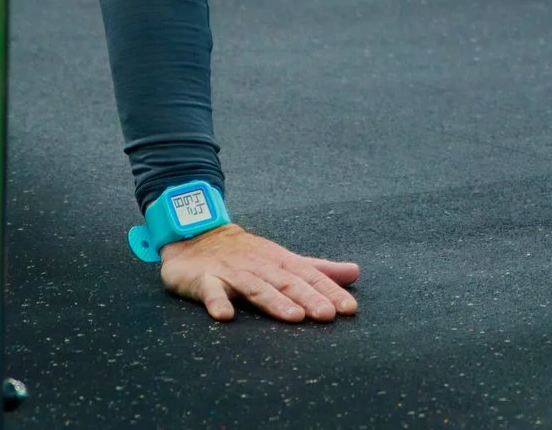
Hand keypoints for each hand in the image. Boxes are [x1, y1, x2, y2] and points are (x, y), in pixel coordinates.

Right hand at [159, 224, 360, 321]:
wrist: (196, 233)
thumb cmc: (245, 253)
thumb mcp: (283, 258)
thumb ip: (317, 268)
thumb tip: (355, 272)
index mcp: (279, 261)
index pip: (308, 276)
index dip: (329, 291)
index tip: (348, 309)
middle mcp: (259, 265)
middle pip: (286, 282)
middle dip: (308, 298)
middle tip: (327, 315)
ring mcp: (231, 272)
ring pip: (255, 287)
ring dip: (274, 301)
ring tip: (294, 317)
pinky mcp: (205, 279)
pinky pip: (210, 291)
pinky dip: (217, 302)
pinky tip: (225, 316)